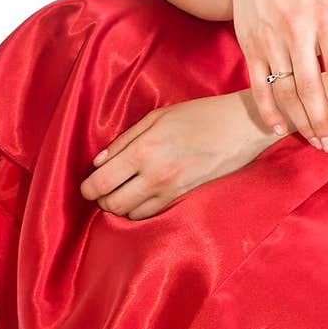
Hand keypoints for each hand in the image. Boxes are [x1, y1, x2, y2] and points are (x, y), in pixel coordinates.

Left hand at [78, 92, 273, 220]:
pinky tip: (142, 196)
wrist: (240, 127)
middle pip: (111, 203)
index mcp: (143, 149)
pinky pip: (150, 214)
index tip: (88, 184)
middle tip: (103, 188)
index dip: (87, 187)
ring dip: (120, 205)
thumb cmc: (199, 114)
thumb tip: (99, 162)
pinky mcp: (183, 197)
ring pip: (129, 213)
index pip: (101, 182)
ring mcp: (170, 189)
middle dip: (101, 198)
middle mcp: (153, 173)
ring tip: (123, 191)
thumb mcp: (157, 116)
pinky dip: (139, 210)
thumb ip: (125, 140)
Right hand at [226, 0, 327, 151]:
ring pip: (284, 89)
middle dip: (321, 117)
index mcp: (324, 18)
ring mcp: (270, 40)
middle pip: (309, 83)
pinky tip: (279, 129)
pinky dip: (267, 110)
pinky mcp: (250, 48)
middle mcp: (296, 30)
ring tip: (314, 141)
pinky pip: (258, 86)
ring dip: (298, 120)